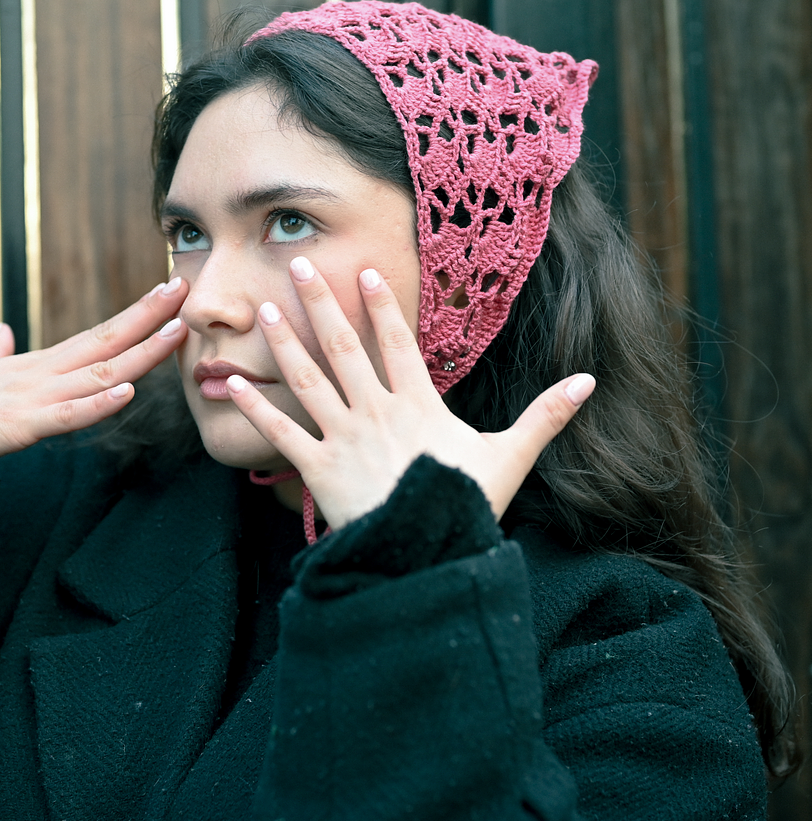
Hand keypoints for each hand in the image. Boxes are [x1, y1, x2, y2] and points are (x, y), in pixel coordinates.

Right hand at [0, 278, 188, 461]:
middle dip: (149, 317)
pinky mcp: (15, 427)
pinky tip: (125, 393)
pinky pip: (64, 417)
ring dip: (141, 354)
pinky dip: (96, 405)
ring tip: (176, 332)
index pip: (98, 335)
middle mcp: (41, 374)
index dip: (136, 316)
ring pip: (98, 374)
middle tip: (184, 288)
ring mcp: (30, 398)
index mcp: (39, 365)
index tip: (168, 293)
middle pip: (106, 342)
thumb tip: (3, 332)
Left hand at [224, 257, 593, 528]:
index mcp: (417, 405)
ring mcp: (343, 438)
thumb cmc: (465, 506)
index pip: (396, 343)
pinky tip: (232, 384)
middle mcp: (374, 412)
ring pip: (307, 381)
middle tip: (296, 264)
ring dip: (284, 343)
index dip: (380, 304)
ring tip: (262, 310)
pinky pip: (281, 435)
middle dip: (320, 303)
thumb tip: (589, 381)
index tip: (364, 268)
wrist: (427, 556)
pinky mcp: (317, 470)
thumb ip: (544, 416)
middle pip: (342, 348)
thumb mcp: (509, 458)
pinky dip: (256, 410)